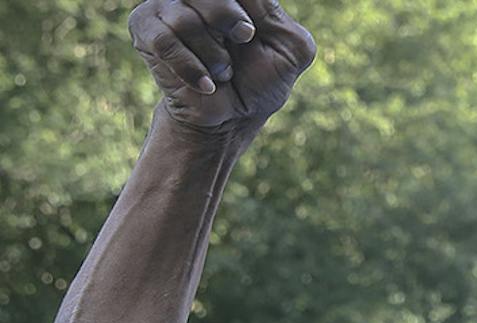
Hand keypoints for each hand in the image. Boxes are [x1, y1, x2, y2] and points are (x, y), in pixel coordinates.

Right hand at [129, 0, 314, 137]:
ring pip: (185, 19)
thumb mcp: (291, 47)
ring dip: (213, 55)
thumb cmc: (261, 80)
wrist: (232, 116)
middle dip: (227, 18)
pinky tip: (207, 83)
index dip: (237, 10)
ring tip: (223, 71)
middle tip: (242, 40)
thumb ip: (275, 12)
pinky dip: (191, 68)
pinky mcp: (144, 28)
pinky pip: (164, 41)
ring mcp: (166, 5)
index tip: (250, 30)